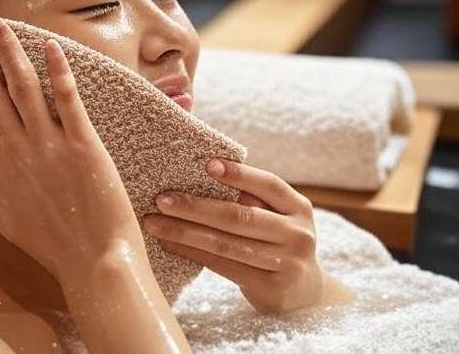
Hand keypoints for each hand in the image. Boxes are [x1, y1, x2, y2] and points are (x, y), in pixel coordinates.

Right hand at [0, 13, 145, 284]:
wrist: (92, 262)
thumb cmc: (49, 242)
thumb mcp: (3, 216)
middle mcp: (15, 152)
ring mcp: (48, 147)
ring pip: (21, 88)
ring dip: (7, 51)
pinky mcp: (82, 146)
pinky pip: (67, 100)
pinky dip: (57, 71)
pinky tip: (49, 46)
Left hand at [143, 158, 343, 313]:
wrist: (304, 294)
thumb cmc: (277, 243)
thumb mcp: (277, 217)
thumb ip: (252, 198)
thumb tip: (205, 171)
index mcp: (299, 208)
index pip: (269, 185)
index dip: (239, 174)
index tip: (207, 164)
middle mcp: (298, 234)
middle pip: (239, 217)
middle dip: (195, 207)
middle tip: (161, 200)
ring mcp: (287, 264)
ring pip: (225, 244)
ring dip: (184, 233)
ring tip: (154, 223)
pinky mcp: (270, 289)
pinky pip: (222, 266)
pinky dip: (192, 253)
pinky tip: (169, 244)